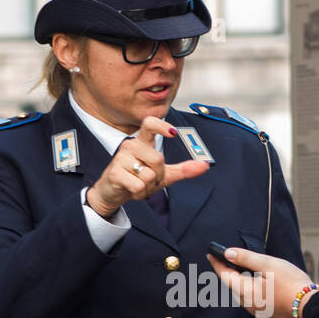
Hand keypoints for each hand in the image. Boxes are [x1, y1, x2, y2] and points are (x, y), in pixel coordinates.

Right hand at [85, 116, 208, 217]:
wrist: (113, 193)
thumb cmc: (137, 179)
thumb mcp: (163, 174)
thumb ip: (183, 169)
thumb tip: (205, 166)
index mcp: (143, 142)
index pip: (150, 124)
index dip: (161, 125)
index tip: (173, 132)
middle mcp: (131, 145)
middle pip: (158, 159)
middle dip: (158, 175)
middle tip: (147, 179)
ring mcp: (121, 158)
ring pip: (148, 174)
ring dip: (148, 186)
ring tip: (138, 184)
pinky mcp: (115, 172)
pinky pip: (139, 185)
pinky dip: (139, 193)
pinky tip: (131, 190)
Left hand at [206, 247, 313, 317]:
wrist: (311, 307)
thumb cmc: (291, 284)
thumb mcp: (269, 264)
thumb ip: (246, 258)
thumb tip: (228, 253)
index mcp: (245, 291)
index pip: (225, 276)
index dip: (217, 264)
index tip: (211, 254)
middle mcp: (248, 306)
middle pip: (234, 287)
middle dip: (231, 274)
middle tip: (228, 261)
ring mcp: (258, 313)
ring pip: (245, 296)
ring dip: (244, 284)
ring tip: (249, 272)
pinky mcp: (269, 317)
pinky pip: (256, 303)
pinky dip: (256, 293)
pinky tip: (267, 287)